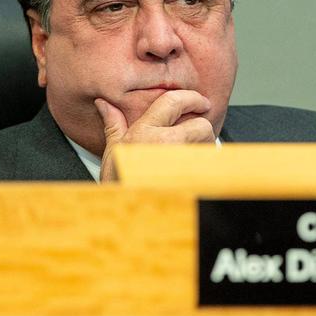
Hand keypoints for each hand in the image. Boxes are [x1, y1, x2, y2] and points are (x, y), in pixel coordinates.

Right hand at [94, 90, 215, 181]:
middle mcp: (164, 144)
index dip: (191, 98)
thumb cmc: (119, 186)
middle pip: (201, 125)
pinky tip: (193, 173)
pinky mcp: (193, 178)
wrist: (126, 217)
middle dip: (202, 129)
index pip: (173, 102)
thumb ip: (114, 125)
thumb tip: (105, 104)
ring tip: (191, 157)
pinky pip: (210, 165)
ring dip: (205, 148)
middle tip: (196, 136)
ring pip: (208, 145)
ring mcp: (181, 162)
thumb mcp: (112, 152)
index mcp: (144, 133)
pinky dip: (206, 166)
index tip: (200, 101)